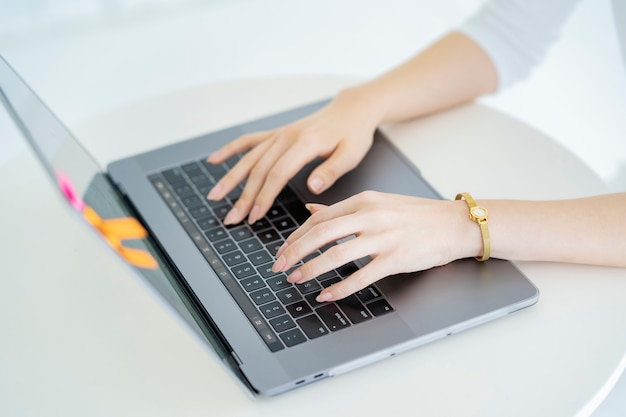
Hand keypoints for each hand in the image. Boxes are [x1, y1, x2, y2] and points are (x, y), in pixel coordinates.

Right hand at [205, 89, 380, 224]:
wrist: (352, 109)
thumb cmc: (354, 133)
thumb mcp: (352, 154)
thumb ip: (331, 171)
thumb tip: (312, 187)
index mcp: (305, 143)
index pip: (278, 173)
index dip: (264, 196)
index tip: (255, 216)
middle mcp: (287, 136)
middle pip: (259, 169)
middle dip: (243, 196)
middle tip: (232, 219)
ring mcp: (280, 134)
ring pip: (250, 157)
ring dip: (231, 177)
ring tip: (214, 195)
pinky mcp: (278, 133)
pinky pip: (250, 141)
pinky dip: (231, 149)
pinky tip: (214, 160)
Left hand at [271, 191, 479, 301]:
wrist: (453, 223)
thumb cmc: (416, 215)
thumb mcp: (377, 203)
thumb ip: (343, 209)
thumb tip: (311, 210)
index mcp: (363, 200)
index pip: (319, 218)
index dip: (296, 236)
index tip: (283, 250)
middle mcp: (369, 216)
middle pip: (320, 233)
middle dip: (294, 252)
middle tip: (279, 267)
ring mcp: (383, 237)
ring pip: (336, 254)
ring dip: (311, 269)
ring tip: (295, 279)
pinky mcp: (395, 258)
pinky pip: (361, 276)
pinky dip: (340, 288)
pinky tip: (326, 295)